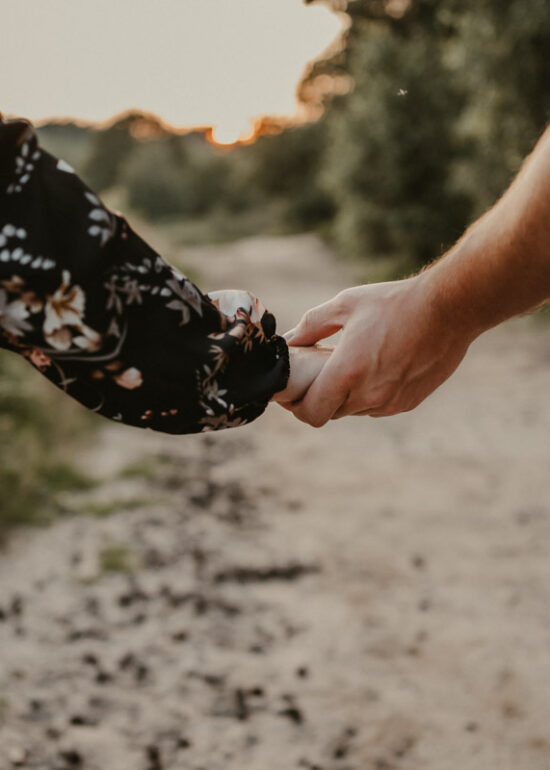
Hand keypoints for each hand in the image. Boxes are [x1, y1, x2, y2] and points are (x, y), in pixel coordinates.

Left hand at [282, 275, 475, 425]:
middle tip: (316, 374)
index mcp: (348, 372)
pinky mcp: (408, 402)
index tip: (290, 393)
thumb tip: (288, 341)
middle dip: (318, 397)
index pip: (311, 412)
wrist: (450, 308)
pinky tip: (373, 369)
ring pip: (353, 410)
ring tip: (347, 368)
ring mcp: (391, 402)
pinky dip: (368, 395)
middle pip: (330, 412)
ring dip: (344, 397)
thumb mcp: (346, 304)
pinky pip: (377, 407)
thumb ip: (311, 326)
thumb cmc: (395, 302)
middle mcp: (369, 395)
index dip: (295, 407)